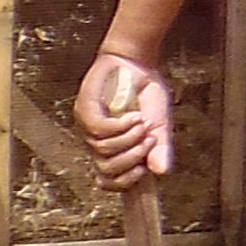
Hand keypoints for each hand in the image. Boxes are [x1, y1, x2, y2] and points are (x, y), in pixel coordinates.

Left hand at [76, 49, 173, 185]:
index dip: (122, 183)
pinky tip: (134, 116)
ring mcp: (87, 126)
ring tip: (143, 124)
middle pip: (106, 169)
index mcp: (112, 148)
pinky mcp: (84, 109)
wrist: (137, 62)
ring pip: (104, 150)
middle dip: (133, 159)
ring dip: (129, 140)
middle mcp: (96, 141)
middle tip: (150, 140)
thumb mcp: (160, 124)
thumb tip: (161, 172)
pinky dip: (121, 126)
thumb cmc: (144, 93)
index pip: (107, 179)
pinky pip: (100, 130)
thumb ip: (160, 148)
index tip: (142, 172)